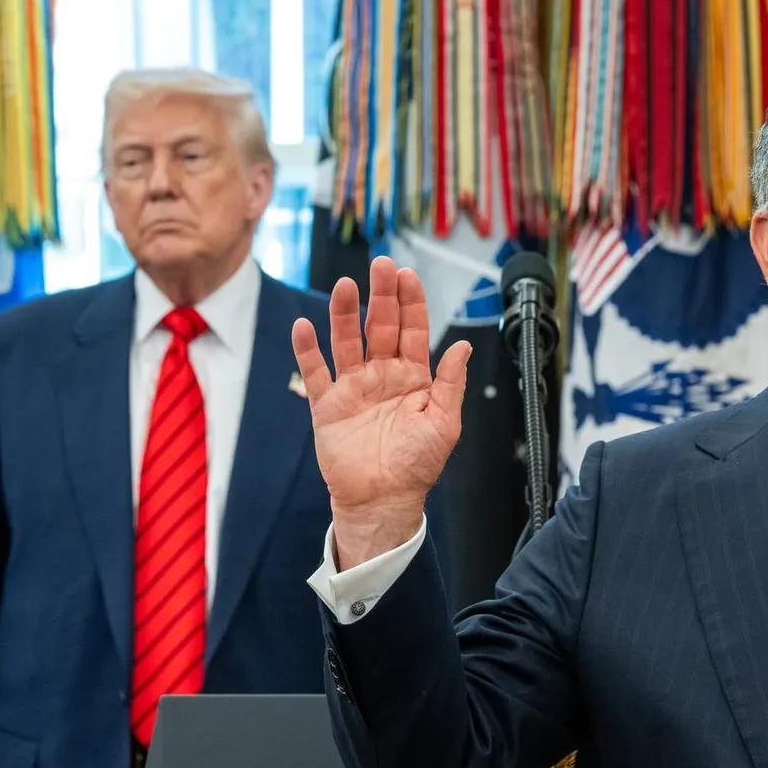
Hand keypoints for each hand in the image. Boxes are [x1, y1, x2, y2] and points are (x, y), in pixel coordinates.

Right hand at [291, 257, 470, 568]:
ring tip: (345, 287)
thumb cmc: (416, 466)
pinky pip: (315, 372)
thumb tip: (463, 346)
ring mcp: (354, 387)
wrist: (383, 501)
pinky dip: (307, 349)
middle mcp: (383, 375)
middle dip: (381, 296)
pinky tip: (304, 326)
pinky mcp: (327, 405)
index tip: (408, 275)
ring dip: (345, 314)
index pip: (413, 330)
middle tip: (380, 266)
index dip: (411, 303)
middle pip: (380, 326)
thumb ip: (450, 383)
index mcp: (414, 377)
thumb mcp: (444, 423)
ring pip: (346, 341)